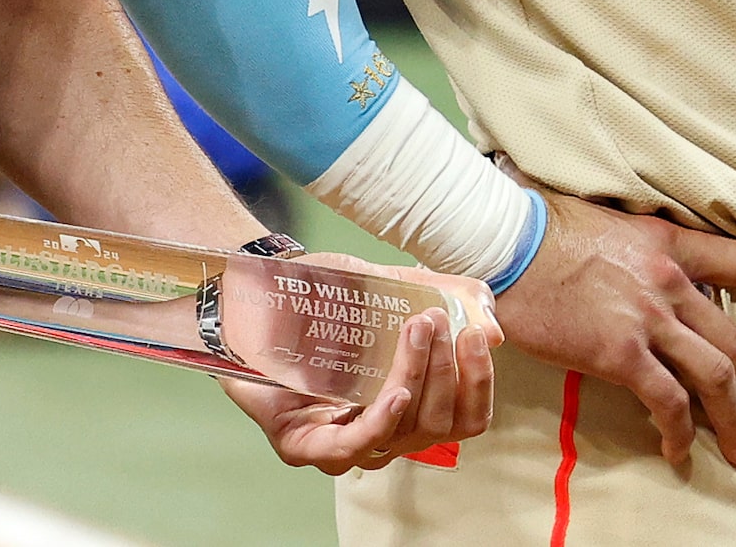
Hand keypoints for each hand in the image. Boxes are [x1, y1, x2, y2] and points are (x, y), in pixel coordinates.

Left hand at [222, 309, 494, 474]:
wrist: (245, 295)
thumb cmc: (316, 298)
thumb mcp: (383, 288)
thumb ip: (436, 301)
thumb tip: (490, 328)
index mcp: (405, 405)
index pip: (464, 416)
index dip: (479, 382)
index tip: (476, 336)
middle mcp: (379, 432)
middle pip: (439, 422)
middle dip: (447, 370)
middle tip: (437, 319)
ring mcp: (342, 445)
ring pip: (404, 430)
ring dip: (418, 378)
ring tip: (418, 329)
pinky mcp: (304, 448)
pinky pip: (355, 446)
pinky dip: (382, 419)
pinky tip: (394, 392)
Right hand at [496, 193, 735, 471]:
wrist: (503, 242)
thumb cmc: (541, 231)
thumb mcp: (607, 229)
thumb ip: (640, 259)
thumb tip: (649, 287)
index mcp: (667, 245)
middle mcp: (669, 281)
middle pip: (735, 343)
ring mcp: (648, 318)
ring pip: (715, 377)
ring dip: (734, 421)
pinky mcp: (620, 351)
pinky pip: (666, 400)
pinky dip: (678, 431)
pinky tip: (677, 450)